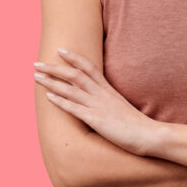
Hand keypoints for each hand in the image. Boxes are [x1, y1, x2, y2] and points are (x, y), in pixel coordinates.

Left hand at [33, 48, 158, 155]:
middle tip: (36, 64)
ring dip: (51, 82)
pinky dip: (60, 101)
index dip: (73, 58)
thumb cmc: (137, 125)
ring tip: (36, 76)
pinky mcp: (96, 120)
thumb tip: (101, 102)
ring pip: (71, 89)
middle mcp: (101, 95)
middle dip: (54, 68)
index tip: (60, 50)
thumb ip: (109, 102)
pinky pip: (74, 108)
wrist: (150, 135)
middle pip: (74, 75)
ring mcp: (98, 106)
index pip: (89, 68)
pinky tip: (48, 96)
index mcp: (108, 90)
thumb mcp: (121, 107)